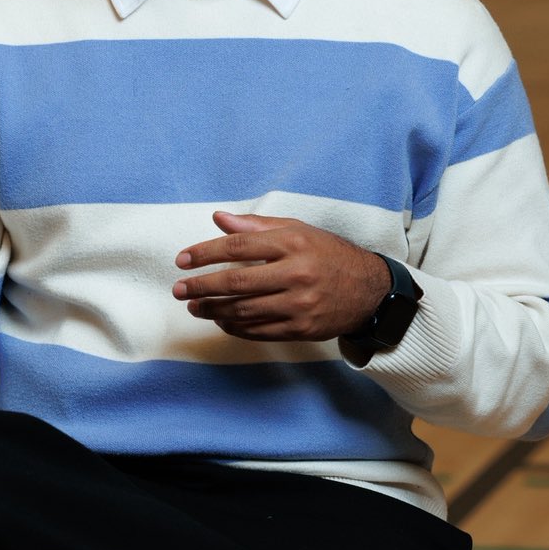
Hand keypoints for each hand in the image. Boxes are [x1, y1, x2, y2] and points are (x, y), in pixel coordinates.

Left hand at [172, 213, 391, 341]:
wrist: (369, 291)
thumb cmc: (329, 255)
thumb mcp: (298, 230)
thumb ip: (256, 226)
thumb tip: (218, 219)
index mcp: (293, 243)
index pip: (238, 247)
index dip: (205, 253)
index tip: (183, 260)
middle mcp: (296, 274)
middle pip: (236, 283)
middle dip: (201, 287)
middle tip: (179, 289)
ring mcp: (299, 304)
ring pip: (244, 311)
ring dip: (213, 310)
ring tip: (194, 306)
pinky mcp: (301, 329)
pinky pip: (259, 331)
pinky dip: (235, 327)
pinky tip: (221, 320)